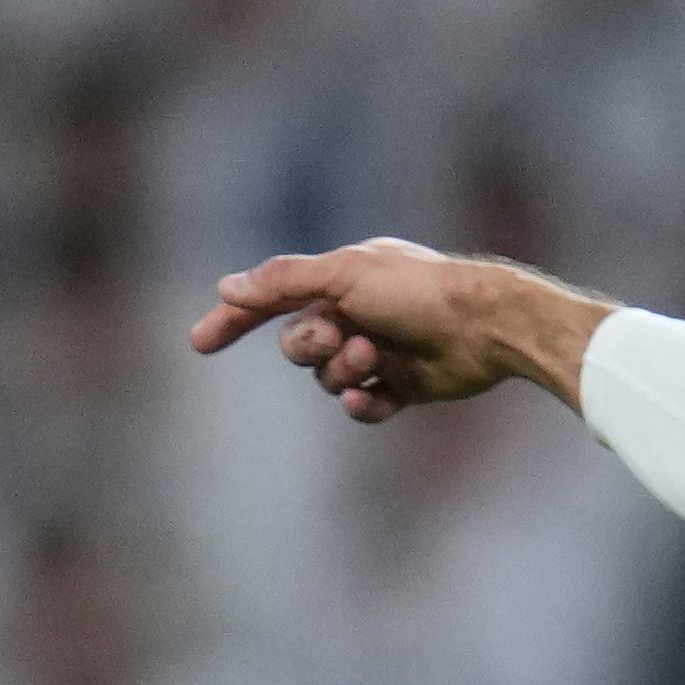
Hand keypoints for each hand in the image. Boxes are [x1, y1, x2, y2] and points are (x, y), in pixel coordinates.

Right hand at [189, 241, 596, 417]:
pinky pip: (360, 408)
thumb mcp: (344, 276)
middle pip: (296, 347)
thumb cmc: (417, 291)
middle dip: (311, 347)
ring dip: (343, 372)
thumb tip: (227, 287)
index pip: (271, 301)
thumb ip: (283, 282)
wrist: (485, 326)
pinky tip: (379, 395)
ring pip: (327, 379)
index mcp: (337, 280)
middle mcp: (353, 314)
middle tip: (343, 338)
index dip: (234, 320)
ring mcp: (375, 353)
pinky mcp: (400, 388)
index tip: (199, 343)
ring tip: (376, 357)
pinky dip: (364, 404)